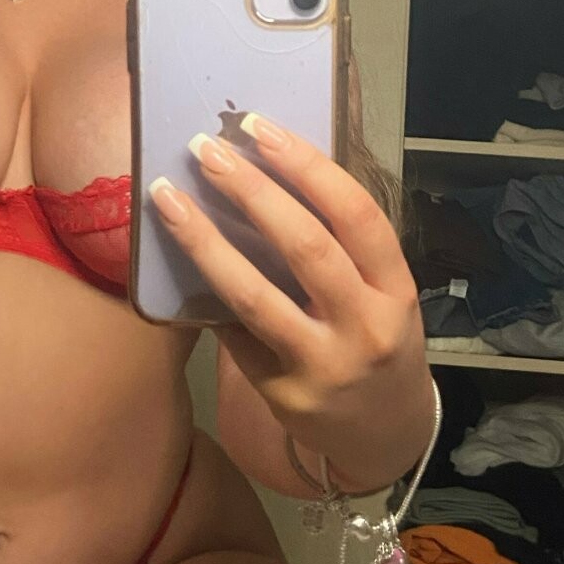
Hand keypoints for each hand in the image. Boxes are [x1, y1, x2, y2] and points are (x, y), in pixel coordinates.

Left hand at [147, 113, 427, 434]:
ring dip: (205, 241)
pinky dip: (205, 294)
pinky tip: (174, 260)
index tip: (260, 128)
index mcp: (396, 289)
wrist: (386, 435)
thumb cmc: (375, 341)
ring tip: (167, 198)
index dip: (308, 167)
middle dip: (251, 192)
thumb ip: (341, 247)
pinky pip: (235, 332)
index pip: (356, 214)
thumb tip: (265, 174)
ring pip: (255, 295)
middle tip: (206, 151)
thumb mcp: (382, 295)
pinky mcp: (283, 394)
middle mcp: (365, 327)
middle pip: (306, 247)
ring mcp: (322, 365)